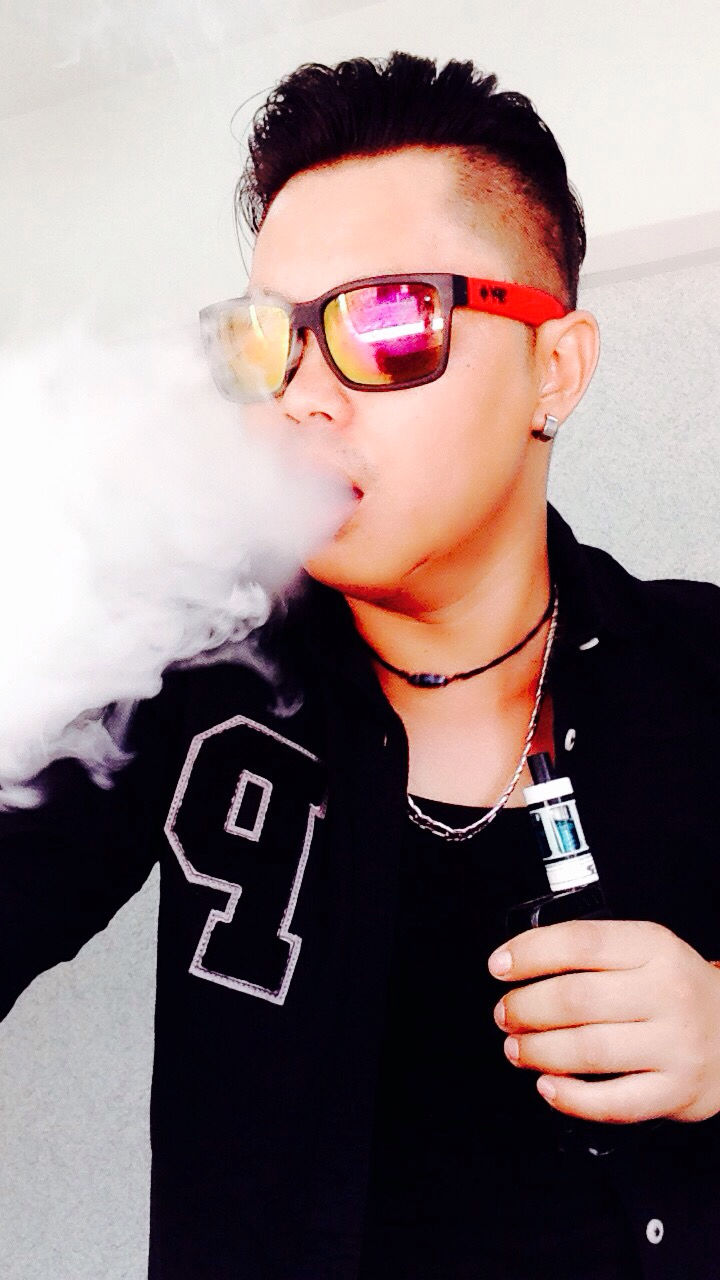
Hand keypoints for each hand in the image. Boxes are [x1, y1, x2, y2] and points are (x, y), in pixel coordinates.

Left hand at [487, 919, 719, 1122]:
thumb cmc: (676, 989)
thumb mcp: (646, 950)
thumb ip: (594, 951)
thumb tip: (521, 960)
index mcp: (654, 948)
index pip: (580, 942)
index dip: (529, 954)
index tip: (499, 966)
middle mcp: (667, 993)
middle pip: (576, 999)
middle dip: (524, 1008)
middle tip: (505, 1014)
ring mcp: (675, 1045)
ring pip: (588, 1051)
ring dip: (538, 1052)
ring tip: (517, 1048)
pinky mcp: (676, 1092)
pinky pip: (613, 1103)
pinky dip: (571, 1098)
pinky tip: (548, 1087)